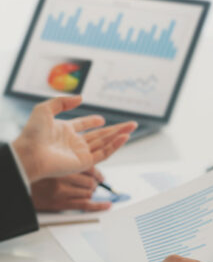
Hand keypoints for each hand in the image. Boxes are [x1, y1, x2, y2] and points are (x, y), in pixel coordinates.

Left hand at [11, 96, 135, 181]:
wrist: (29, 153)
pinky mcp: (84, 163)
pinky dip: (115, 146)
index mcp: (64, 131)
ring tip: (132, 128)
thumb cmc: (32, 133)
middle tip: (131, 124)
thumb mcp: (44, 109)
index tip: (101, 119)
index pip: (82, 126)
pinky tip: (124, 138)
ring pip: (105, 144)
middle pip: (100, 135)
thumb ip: (62, 101)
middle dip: (116, 129)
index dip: (91, 122)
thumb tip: (81, 98)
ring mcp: (80, 153)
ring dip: (119, 136)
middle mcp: (74, 143)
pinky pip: (104, 154)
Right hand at [31, 167, 110, 211]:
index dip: (98, 174)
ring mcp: (61, 192)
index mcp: (61, 166)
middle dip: (93, 184)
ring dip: (90, 193)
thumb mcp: (54, 166)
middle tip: (92, 185)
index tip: (101, 177)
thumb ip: (71, 166)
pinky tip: (107, 205)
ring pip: (88, 193)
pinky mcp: (60, 204)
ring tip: (86, 192)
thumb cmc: (38, 177)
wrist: (21, 188)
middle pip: (90, 182)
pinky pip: (85, 205)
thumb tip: (94, 172)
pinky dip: (99, 206)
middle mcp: (62, 178)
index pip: (89, 168)